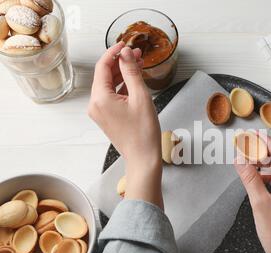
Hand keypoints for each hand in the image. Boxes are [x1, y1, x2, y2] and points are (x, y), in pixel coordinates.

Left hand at [88, 42, 162, 208]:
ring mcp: (99, 112)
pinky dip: (121, 87)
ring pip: (108, 85)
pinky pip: (110, 96)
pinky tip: (134, 81)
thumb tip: (126, 53)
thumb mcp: (141, 97)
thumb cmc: (143, 133)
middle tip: (137, 54)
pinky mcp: (106, 117)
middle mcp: (95, 104)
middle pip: (104, 75)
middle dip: (120, 62)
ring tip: (138, 65)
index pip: (103, 66)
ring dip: (121, 74)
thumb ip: (132, 72)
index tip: (126, 44)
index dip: (114, 52)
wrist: (143, 158)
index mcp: (100, 98)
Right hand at [234, 135, 270, 252]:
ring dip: (265, 168)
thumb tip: (239, 160)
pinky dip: (270, 179)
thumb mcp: (259, 203)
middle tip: (246, 148)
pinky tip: (257, 180)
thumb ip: (249, 178)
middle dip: (263, 154)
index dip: (265, 142)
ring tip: (248, 164)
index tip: (253, 134)